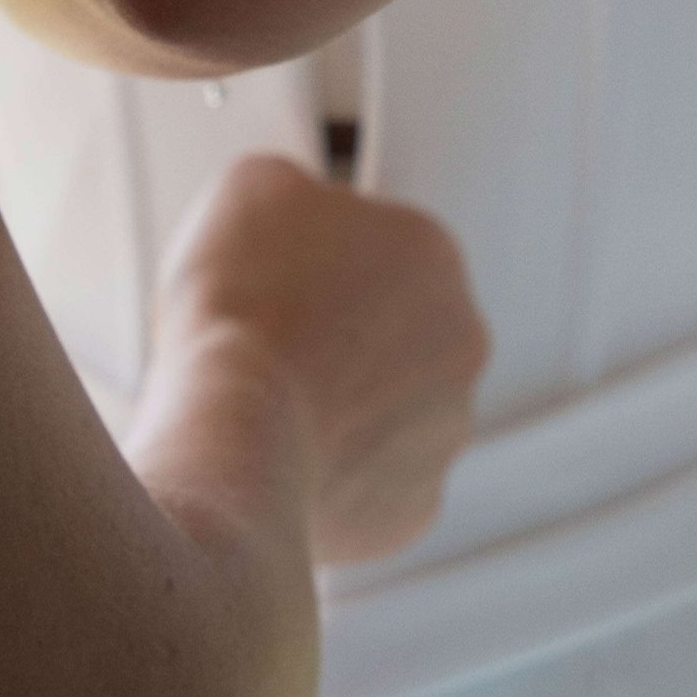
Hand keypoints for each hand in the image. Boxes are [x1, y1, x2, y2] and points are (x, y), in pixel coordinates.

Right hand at [156, 158, 487, 567]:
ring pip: (388, 411)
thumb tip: (302, 211)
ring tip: (271, 411)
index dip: (313, 264)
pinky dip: (333, 478)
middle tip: (270, 348)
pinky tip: (285, 463)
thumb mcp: (253, 185)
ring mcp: (446, 432)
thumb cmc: (241, 304)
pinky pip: (372, 486)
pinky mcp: (416, 510)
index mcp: (434, 253)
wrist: (232, 437)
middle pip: (392, 331)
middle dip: (342, 339)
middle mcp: (464, 341)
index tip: (272, 285)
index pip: (375, 250)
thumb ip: (299, 189)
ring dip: (342, 409)